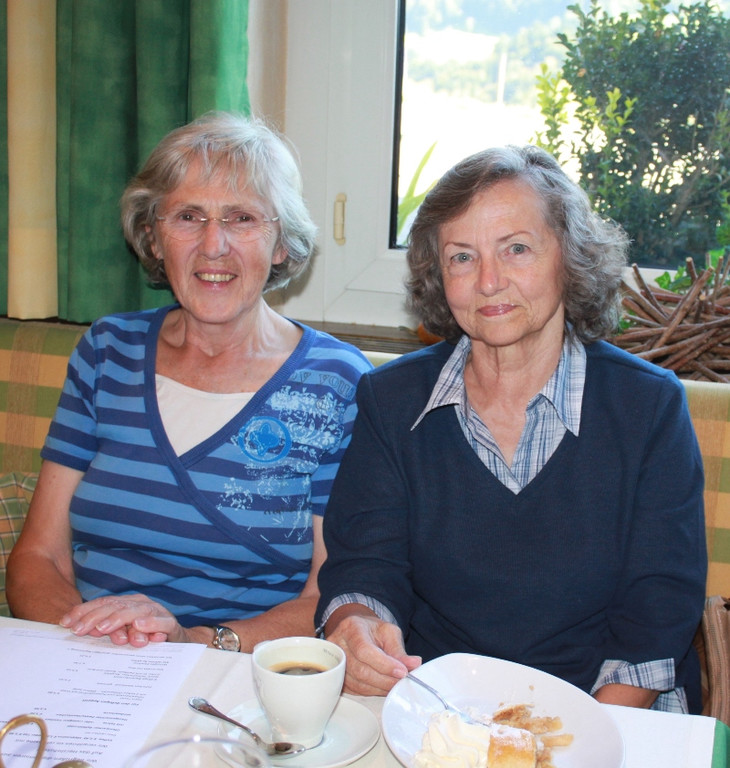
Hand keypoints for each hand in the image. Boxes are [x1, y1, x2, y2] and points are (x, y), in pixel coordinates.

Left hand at [60, 594, 191, 646]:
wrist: (178, 643)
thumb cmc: (145, 638)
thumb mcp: (121, 633)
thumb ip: (104, 629)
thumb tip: (76, 629)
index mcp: (127, 603)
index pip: (103, 603)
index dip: (84, 611)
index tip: (66, 623)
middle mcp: (141, 604)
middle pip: (116, 606)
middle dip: (96, 617)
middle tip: (81, 629)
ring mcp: (156, 612)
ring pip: (137, 611)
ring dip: (120, 619)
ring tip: (105, 628)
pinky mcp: (171, 624)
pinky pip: (162, 622)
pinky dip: (151, 624)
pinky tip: (139, 627)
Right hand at [326, 605, 420, 694]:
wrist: (355, 631)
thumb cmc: (372, 631)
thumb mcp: (388, 632)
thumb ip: (399, 650)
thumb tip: (414, 665)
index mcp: (351, 628)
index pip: (364, 650)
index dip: (384, 665)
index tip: (402, 672)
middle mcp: (337, 645)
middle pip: (360, 671)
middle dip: (385, 680)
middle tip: (402, 681)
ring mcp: (333, 662)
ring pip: (358, 684)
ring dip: (380, 688)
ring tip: (394, 683)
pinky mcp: (336, 676)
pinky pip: (355, 690)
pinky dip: (372, 691)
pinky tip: (383, 685)